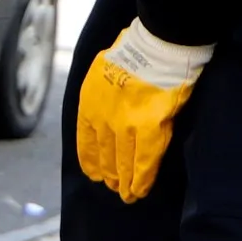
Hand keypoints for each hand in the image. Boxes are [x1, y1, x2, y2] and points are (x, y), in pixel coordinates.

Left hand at [72, 19, 212, 203]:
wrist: (155, 45)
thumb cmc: (134, 50)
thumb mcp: (103, 71)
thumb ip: (103, 93)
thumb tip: (108, 106)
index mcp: (89, 103)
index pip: (86, 141)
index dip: (91, 160)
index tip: (94, 174)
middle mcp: (102, 119)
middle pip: (104, 155)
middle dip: (109, 175)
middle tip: (114, 188)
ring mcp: (124, 126)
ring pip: (122, 163)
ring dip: (124, 182)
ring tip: (127, 195)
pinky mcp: (148, 130)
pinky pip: (144, 162)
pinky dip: (141, 180)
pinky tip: (140, 191)